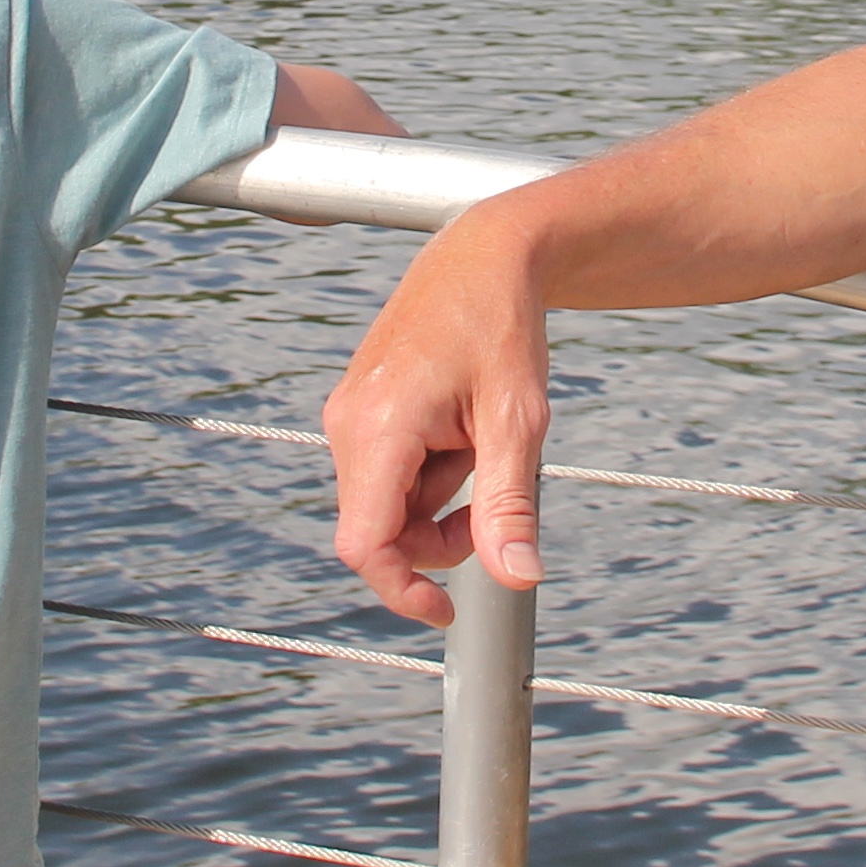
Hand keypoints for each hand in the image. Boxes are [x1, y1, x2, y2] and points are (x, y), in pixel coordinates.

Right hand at [321, 214, 550, 628]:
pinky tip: (462, 430)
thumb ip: (508, 506)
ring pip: (387, 504)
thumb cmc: (503, 328)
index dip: (402, 589)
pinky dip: (431, 473)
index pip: (365, 543)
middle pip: (380, 530)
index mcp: (378, 428)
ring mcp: (347, 417)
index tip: (445, 610)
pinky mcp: (359, 413)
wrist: (484, 256)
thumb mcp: (518, 422)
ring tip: (482, 440)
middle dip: (439, 535)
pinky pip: (389, 474)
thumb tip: (518, 577)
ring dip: (441, 499)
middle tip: (498, 492)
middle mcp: (347, 425)